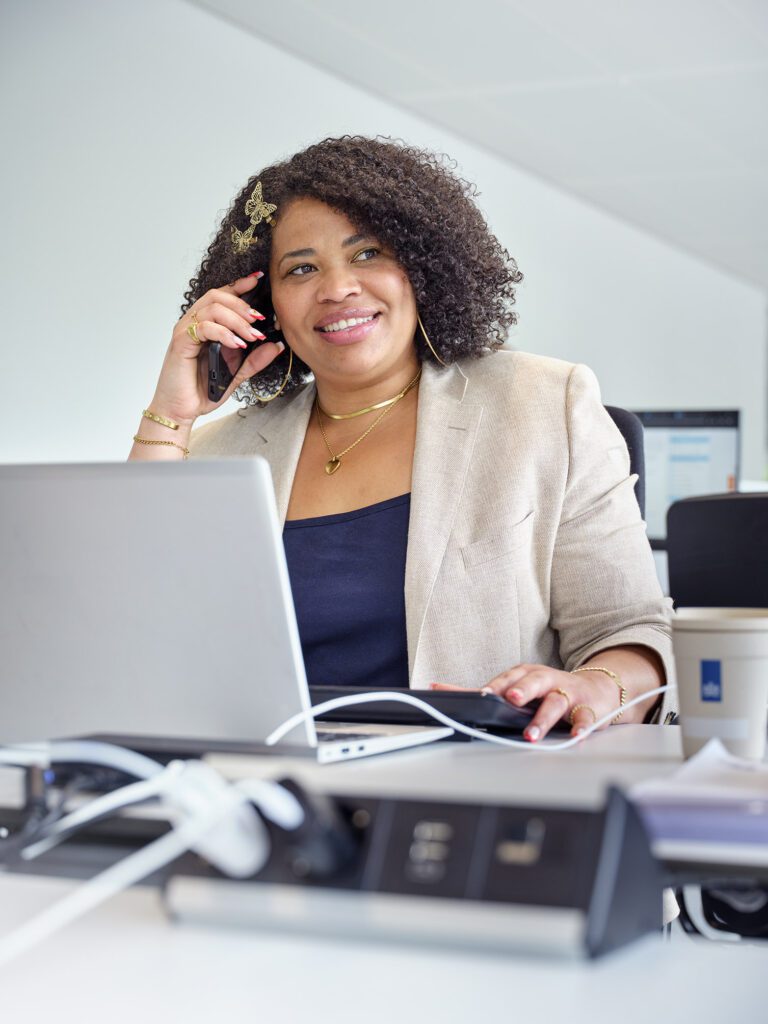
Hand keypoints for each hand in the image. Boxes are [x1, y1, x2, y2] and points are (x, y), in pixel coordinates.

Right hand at [149, 272, 284, 425]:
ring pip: (212, 308)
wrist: (181, 410)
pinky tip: (237, 344)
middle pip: (217, 296)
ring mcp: (186, 331)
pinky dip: (223, 333)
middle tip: (260, 318)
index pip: (222, 297)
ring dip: (236, 319)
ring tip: (252, 335)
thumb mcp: (237, 373)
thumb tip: (276, 345)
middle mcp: (194, 323)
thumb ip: (255, 359)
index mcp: (206, 326)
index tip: (259, 280)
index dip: (240, 285)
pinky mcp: (181, 343)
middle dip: (242, 304)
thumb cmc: (202, 390)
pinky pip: (203, 327)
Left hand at [432, 664, 620, 741]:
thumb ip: (484, 693)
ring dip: (543, 718)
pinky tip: (575, 735)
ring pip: (555, 702)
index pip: (507, 678)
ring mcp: (567, 693)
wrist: (596, 688)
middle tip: (510, 699)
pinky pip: (585, 717)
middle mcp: (545, 680)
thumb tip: (438, 689)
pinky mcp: (587, 707)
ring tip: (532, 734)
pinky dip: (581, 726)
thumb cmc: (548, 689)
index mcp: (525, 675)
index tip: (482, 695)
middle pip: (533, 682)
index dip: (495, 686)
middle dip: (521, 690)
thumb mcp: (518, 686)